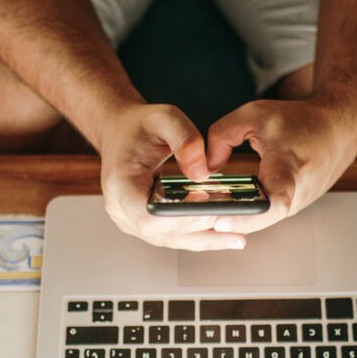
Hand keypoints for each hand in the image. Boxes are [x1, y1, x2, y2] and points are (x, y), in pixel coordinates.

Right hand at [97, 103, 248, 250]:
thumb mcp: (164, 118)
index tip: (205, 202)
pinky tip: (224, 235)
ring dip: (204, 239)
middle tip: (234, 218)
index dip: (177, 215)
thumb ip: (186, 141)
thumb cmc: (139, 126)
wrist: (120, 132)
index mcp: (120, 181)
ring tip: (237, 237)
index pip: (147, 214)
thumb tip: (202, 174)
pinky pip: (171, 236)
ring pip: (170, 239)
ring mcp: (129, 220)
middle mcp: (120, 207)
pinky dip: (198, 236)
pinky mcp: (142, 225)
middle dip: (199, 227)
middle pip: (162, 232)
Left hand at [205, 97, 356, 235]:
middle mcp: (297, 194)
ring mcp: (297, 206)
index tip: (220, 220)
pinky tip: (228, 204)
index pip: (271, 202)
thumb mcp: (254, 115)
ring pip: (259, 220)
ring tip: (206, 209)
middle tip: (196, 216)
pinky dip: (247, 211)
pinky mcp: (294, 208)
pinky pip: (266, 215)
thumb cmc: (300, 121)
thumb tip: (206, 167)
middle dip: (226, 219)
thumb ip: (221, 136)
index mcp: (289, 168)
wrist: (338, 128)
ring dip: (234, 217)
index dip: (245, 215)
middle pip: (257, 219)